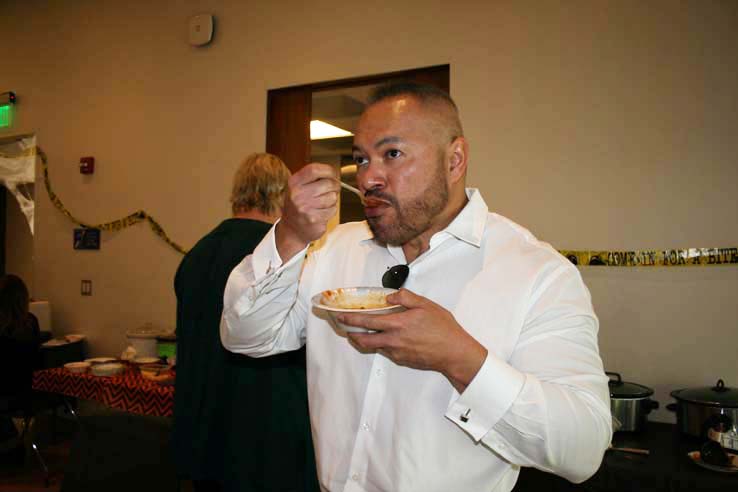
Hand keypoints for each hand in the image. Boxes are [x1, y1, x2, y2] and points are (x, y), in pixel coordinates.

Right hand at [276, 163, 338, 260]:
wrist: (292, 229)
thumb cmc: (298, 206)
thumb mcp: (298, 187)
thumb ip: (312, 178)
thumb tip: (333, 173)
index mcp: (293, 183)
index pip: (314, 169)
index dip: (328, 170)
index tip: (333, 173)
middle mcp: (297, 194)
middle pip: (328, 183)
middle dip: (334, 186)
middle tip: (332, 190)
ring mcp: (305, 208)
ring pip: (332, 197)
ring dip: (332, 200)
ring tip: (323, 204)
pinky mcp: (314, 219)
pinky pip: (332, 209)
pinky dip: (331, 210)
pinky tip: (323, 212)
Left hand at [337, 289, 487, 391]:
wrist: (454, 353)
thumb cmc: (443, 329)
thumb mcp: (426, 305)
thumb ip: (405, 297)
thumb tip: (390, 296)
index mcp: (397, 324)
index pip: (366, 321)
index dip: (350, 319)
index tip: (340, 315)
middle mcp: (393, 340)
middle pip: (362, 340)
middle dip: (350, 333)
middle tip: (343, 326)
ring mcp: (396, 352)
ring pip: (372, 347)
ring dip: (362, 340)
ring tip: (358, 332)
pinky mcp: (401, 360)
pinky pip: (384, 351)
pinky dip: (378, 344)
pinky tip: (382, 338)